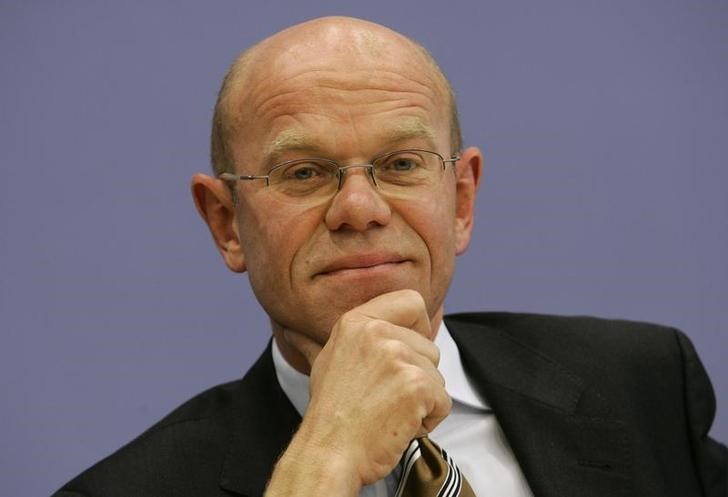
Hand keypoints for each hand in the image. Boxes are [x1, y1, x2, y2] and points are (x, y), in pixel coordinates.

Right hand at [275, 289, 450, 490]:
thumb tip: (313, 327)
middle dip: (417, 375)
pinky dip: (427, 420)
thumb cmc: (331, 412)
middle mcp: (378, 332)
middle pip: (429, 346)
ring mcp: (399, 357)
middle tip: (384, 396)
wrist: (328, 452)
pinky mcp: (417, 385)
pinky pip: (443, 402)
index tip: (405, 353)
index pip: (412, 302)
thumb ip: (349, 336)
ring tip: (388, 411)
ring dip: (421, 400)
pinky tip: (398, 424)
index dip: (418, 328)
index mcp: (357, 321)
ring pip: (438, 375)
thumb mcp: (330, 359)